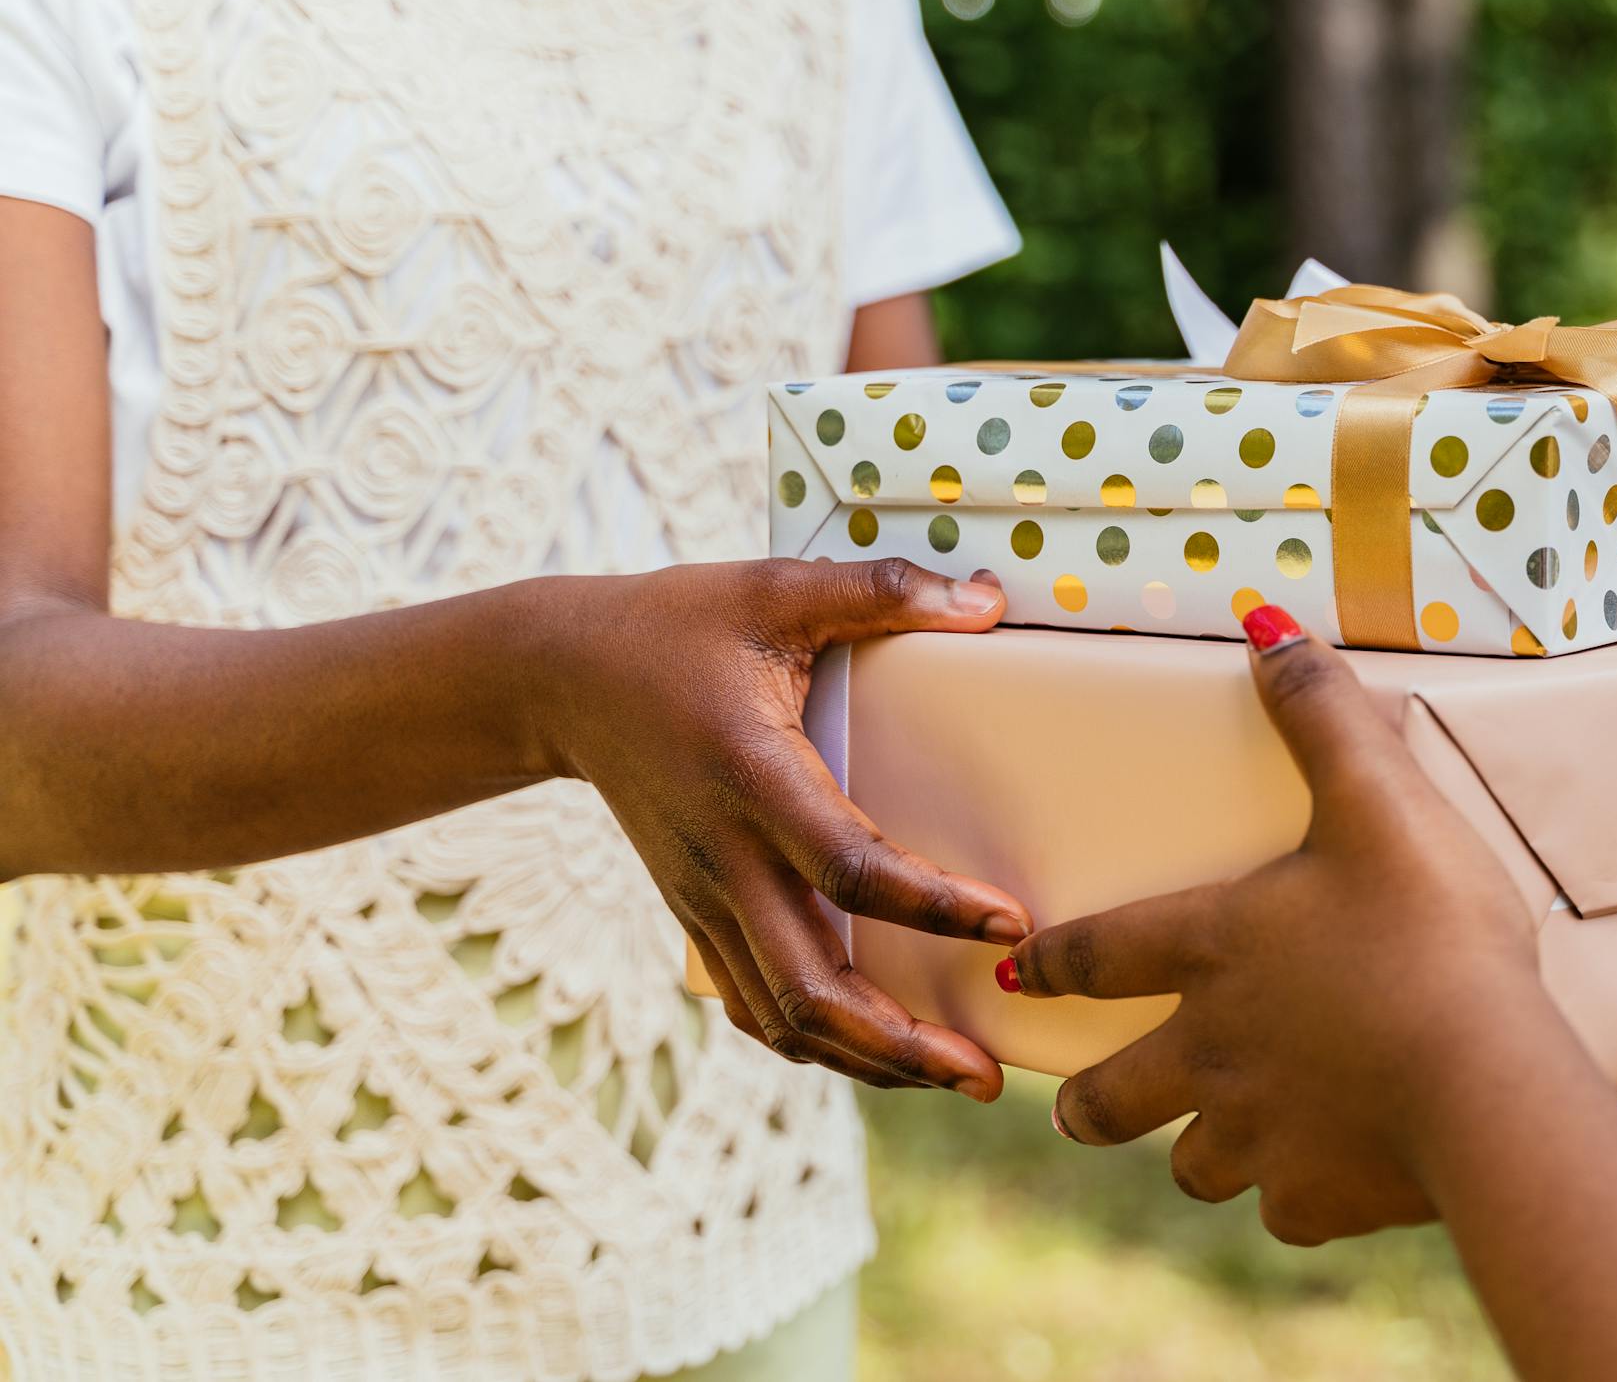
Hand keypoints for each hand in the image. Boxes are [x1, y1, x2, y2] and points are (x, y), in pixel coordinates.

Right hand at [534, 557, 1030, 1100]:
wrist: (559, 679)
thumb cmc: (674, 628)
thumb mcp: (773, 589)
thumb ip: (878, 592)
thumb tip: (985, 599)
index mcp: (754, 778)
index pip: (850, 868)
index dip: (933, 906)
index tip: (1009, 924)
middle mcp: (726, 858)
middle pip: (810, 987)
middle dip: (901, 1042)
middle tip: (987, 1070)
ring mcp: (705, 898)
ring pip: (782, 1017)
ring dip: (867, 1060)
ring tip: (953, 1075)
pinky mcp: (696, 916)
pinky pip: (755, 1006)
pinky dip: (816, 1044)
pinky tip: (877, 1055)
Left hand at [1004, 606, 1549, 1245]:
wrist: (1484, 1084)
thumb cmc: (1428, 930)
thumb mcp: (1379, 798)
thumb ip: (1321, 710)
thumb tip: (1263, 621)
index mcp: (1211, 948)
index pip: (1097, 953)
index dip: (1052, 962)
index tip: (1018, 975)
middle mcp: (1211, 1050)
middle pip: (1110, 1098)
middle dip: (1086, 1103)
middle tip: (1077, 1105)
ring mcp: (1259, 1135)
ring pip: (1195, 1162)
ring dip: (1199, 1150)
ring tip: (1218, 1144)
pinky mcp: (1318, 1201)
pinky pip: (1288, 1208)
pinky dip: (1301, 1193)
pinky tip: (1330, 1175)